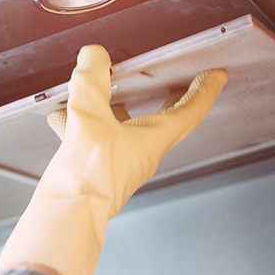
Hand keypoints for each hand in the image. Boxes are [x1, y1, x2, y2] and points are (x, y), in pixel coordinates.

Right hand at [0, 44, 226, 274]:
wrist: (66, 217)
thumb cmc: (87, 179)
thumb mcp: (89, 119)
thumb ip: (92, 83)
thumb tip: (94, 56)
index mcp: (151, 141)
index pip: (189, 112)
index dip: (204, 90)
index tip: (216, 76)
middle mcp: (139, 153)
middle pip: (160, 120)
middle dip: (168, 97)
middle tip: (176, 80)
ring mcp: (117, 163)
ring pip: (122, 126)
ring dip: (114, 105)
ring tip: (99, 86)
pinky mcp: (95, 170)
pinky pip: (93, 138)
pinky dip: (81, 122)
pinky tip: (59, 115)